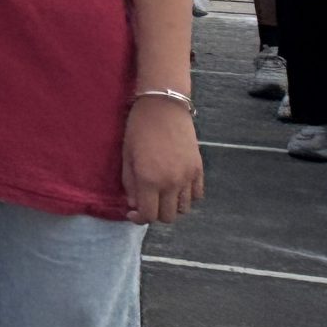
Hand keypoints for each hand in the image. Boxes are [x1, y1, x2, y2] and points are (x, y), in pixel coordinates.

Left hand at [122, 98, 203, 223]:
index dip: (138, 218)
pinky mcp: (199, 170)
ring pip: (183, 209)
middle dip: (154, 214)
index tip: (132, 213)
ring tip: (161, 195)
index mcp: (150, 180)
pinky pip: (197, 196)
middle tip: (146, 202)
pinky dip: (187, 197)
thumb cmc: (139, 129)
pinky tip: (176, 188)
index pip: (148, 215)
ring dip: (171, 207)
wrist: (164, 107)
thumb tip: (134, 205)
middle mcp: (171, 183)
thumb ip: (130, 184)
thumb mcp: (127, 156)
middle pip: (167, 217)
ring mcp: (188, 177)